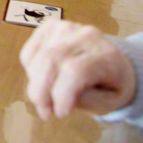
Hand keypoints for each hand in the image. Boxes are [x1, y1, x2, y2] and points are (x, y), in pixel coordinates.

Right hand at [19, 20, 136, 118]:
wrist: (114, 62)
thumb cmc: (111, 86)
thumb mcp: (107, 102)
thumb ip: (84, 101)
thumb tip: (56, 99)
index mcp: (106, 56)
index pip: (75, 71)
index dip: (61, 94)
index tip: (60, 114)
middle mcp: (86, 35)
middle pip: (51, 61)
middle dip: (41, 92)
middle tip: (45, 112)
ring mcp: (66, 28)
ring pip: (38, 57)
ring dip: (34, 84)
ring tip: (44, 101)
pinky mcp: (50, 27)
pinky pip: (29, 52)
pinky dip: (30, 71)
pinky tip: (44, 80)